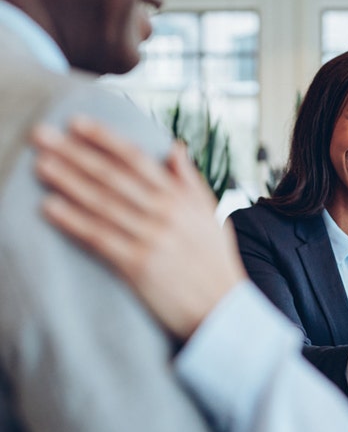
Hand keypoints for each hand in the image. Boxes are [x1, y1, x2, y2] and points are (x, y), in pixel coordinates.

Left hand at [32, 116, 245, 339]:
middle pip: (112, 177)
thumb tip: (175, 147)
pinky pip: (99, 238)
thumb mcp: (210, 214)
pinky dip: (74, 221)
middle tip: (42, 136)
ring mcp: (151, 238)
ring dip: (68, 182)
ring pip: (101, 204)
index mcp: (181, 198)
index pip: (137, 159)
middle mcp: (165, 213)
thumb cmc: (216, 261)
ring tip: (41, 166)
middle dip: (74, 154)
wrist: (223, 308)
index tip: (76, 123)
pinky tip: (51, 208)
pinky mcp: (138, 265)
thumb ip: (190, 180)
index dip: (104, 139)